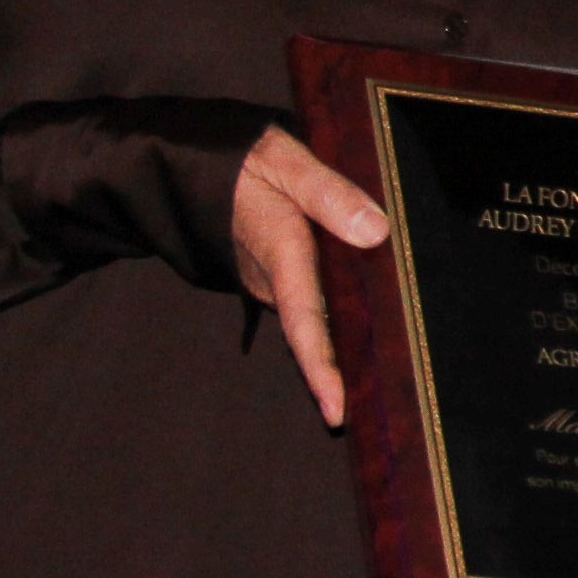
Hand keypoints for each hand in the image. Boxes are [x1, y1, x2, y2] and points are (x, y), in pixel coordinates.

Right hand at [231, 127, 388, 426]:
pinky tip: (371, 332)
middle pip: (315, 336)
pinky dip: (336, 322)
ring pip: (315, 321)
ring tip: (386, 387)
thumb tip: (376, 232)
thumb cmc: (244, 160)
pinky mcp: (276, 274)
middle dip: (342, 376)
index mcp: (281, 253)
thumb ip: (329, 194)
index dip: (320, 369)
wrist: (191, 165)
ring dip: (343, 351)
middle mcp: (274, 278)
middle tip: (381, 417)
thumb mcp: (285, 161)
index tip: (337, 410)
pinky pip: (311, 304)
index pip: (303, 322)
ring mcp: (272, 280)